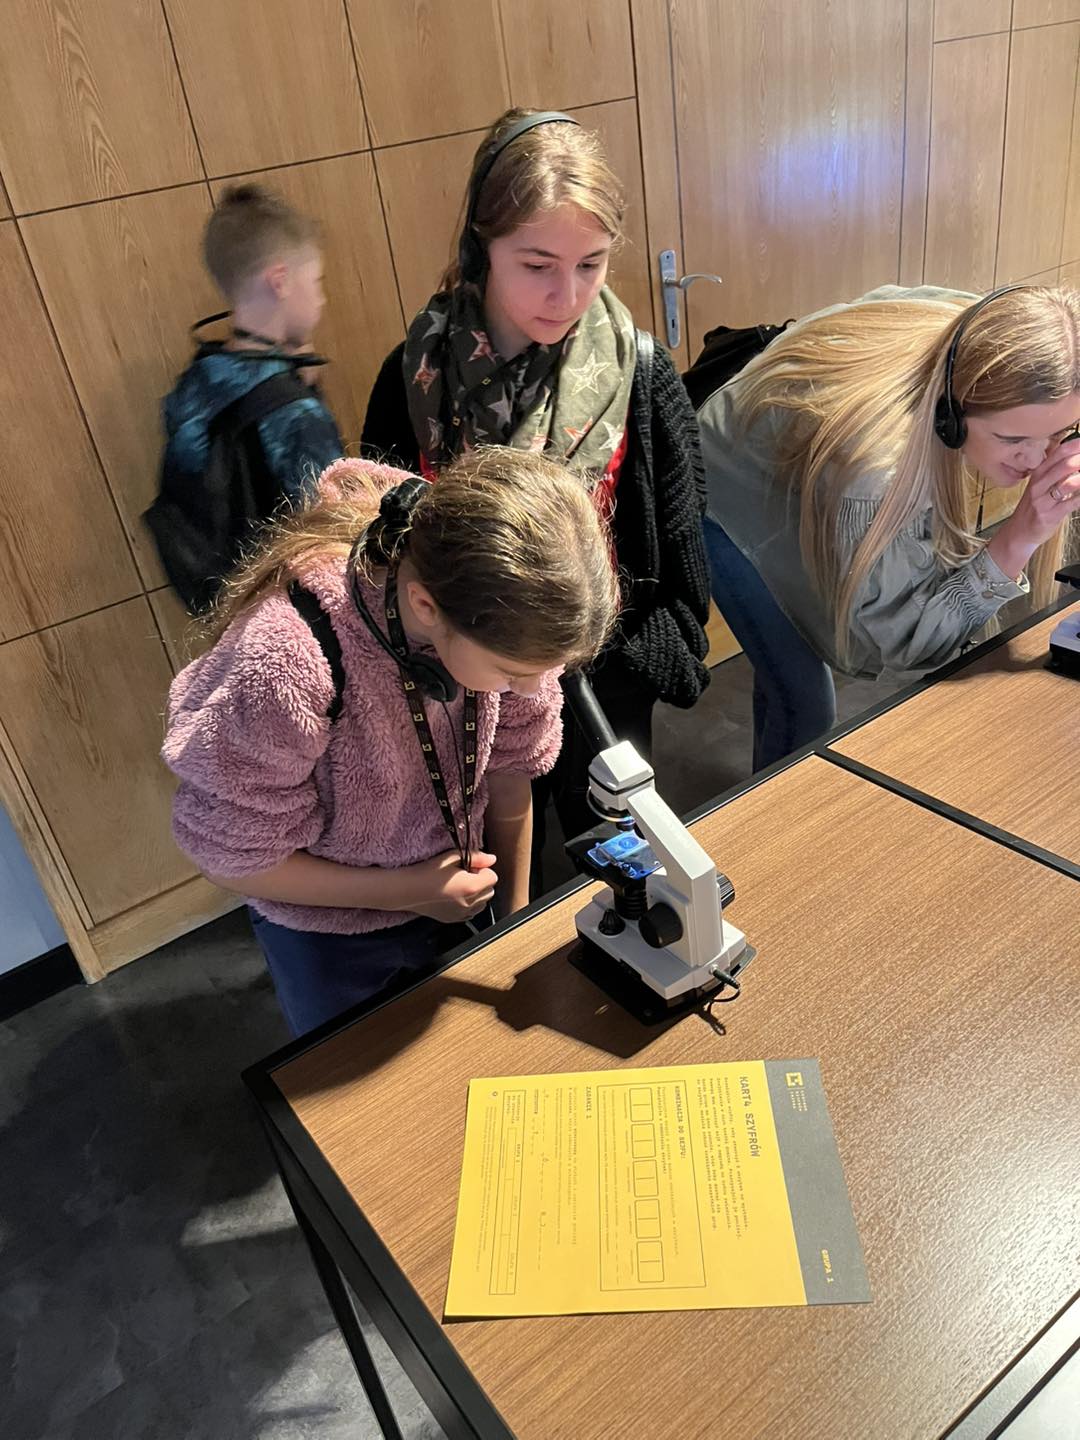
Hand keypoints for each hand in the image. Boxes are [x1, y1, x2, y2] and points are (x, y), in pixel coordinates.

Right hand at [397, 849, 497, 923]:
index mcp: (471, 886)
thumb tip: (491, 859)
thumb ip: (476, 857)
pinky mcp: (454, 919)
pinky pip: (471, 912)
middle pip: (490, 891)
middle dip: (482, 882)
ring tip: (460, 886)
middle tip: (466, 875)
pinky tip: (455, 896)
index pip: (493, 877)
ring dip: (477, 894)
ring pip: (483, 903)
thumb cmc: (427, 871)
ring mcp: (462, 913)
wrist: (408, 890)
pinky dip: (469, 905)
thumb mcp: (451, 857)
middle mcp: (470, 903)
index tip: (471, 867)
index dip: (483, 869)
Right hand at [987, 437, 1079, 580]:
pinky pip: (1071, 504)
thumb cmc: (1035, 506)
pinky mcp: (1049, 516)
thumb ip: (1056, 468)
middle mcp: (1038, 485)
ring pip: (1067, 484)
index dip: (1075, 445)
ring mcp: (1043, 501)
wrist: (1019, 532)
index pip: (1058, 453)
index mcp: (1038, 473)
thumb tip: (1073, 451)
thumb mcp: (1041, 484)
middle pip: (1063, 466)